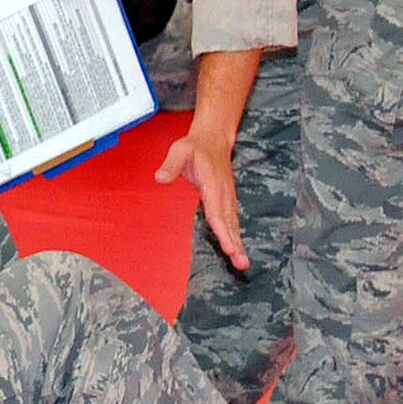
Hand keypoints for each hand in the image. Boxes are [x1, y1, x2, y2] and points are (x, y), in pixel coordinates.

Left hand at [156, 129, 247, 269]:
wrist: (214, 140)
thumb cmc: (195, 146)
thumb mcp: (179, 150)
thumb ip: (170, 165)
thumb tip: (160, 178)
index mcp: (213, 184)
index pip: (217, 212)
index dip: (223, 231)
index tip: (230, 247)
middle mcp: (223, 193)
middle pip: (229, 223)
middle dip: (236, 244)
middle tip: (242, 263)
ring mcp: (228, 197)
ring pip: (233, 224)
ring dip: (238, 243)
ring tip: (243, 263)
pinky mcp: (227, 200)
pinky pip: (231, 220)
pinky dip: (235, 235)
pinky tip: (237, 250)